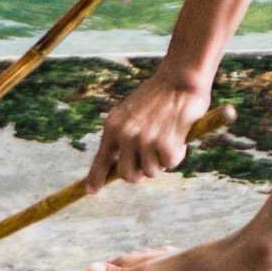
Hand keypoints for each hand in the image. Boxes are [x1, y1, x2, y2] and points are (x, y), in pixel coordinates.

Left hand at [87, 71, 211, 193]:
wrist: (179, 79)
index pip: (101, 159)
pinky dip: (178, 154)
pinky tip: (179, 137)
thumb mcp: (130, 113)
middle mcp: (125, 135)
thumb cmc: (158, 96)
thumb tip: (122, 165)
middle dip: (141, 174)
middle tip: (152, 162)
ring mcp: (144, 140)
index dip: (96, 177)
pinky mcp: (165, 144)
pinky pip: (171, 164)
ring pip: (152, 172)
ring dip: (162, 162)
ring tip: (167, 140)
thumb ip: (124, 136)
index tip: (91, 191)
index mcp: (113, 126)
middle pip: (128, 175)